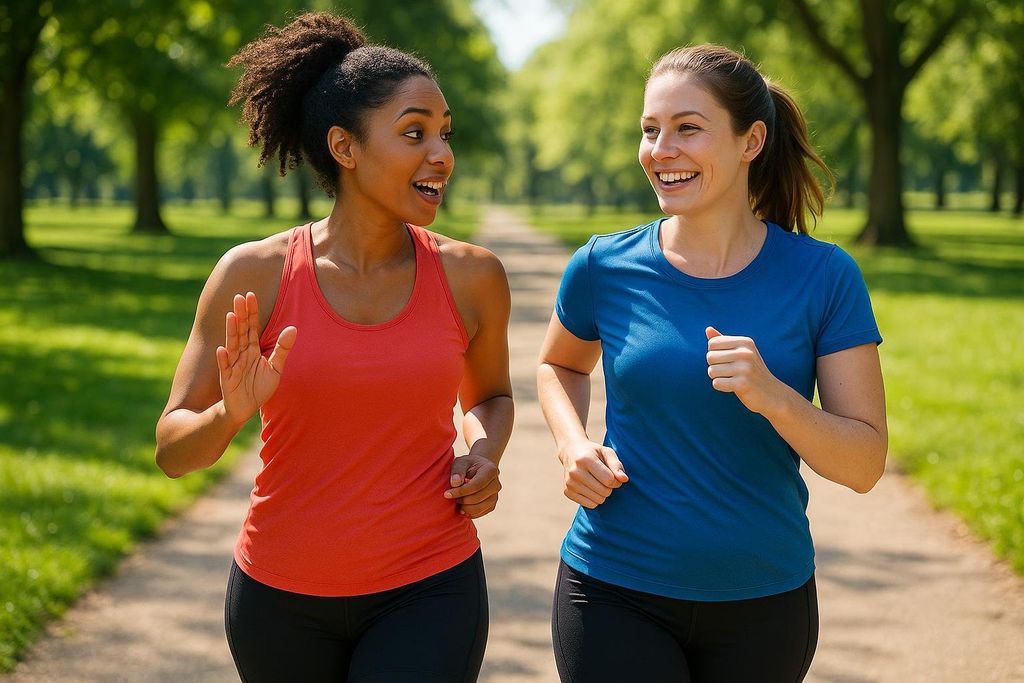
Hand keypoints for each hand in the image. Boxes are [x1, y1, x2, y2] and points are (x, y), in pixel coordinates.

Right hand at [216, 292, 296, 426]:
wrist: (245, 409)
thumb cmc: (259, 387)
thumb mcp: (276, 368)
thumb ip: (282, 349)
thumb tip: (294, 328)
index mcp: (252, 349)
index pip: (251, 327)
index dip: (251, 312)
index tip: (250, 295)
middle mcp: (241, 354)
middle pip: (241, 331)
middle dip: (241, 315)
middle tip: (239, 297)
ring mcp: (233, 365)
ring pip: (232, 345)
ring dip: (231, 331)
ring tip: (231, 316)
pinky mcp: (227, 380)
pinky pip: (225, 368)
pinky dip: (223, 359)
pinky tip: (222, 350)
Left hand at [445, 453, 500, 518]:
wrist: (478, 470)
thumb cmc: (467, 465)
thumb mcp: (461, 462)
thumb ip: (457, 470)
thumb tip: (455, 484)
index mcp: (491, 470)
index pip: (476, 485)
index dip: (461, 491)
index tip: (447, 494)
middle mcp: (496, 484)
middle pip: (477, 498)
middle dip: (461, 499)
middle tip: (449, 497)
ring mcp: (495, 496)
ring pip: (478, 508)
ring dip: (464, 507)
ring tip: (455, 501)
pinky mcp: (492, 505)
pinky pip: (479, 513)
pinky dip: (468, 512)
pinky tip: (460, 506)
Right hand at [558, 440, 627, 508]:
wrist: (571, 452)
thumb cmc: (593, 453)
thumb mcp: (606, 452)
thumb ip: (617, 465)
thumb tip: (624, 479)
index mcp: (585, 460)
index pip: (609, 480)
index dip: (616, 480)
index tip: (613, 475)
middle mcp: (575, 472)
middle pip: (604, 491)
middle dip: (609, 487)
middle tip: (605, 479)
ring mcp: (570, 483)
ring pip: (598, 500)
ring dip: (602, 494)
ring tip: (598, 483)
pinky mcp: (567, 492)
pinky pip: (590, 505)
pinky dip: (594, 499)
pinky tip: (590, 488)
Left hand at [705, 326, 783, 415]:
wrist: (771, 393)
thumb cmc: (751, 371)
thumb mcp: (741, 353)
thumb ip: (724, 341)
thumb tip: (708, 329)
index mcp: (745, 342)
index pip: (712, 343)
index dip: (715, 353)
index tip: (728, 360)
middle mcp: (746, 353)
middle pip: (710, 357)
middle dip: (714, 366)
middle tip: (729, 371)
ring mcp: (745, 368)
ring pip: (711, 371)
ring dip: (718, 377)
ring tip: (732, 378)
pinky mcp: (742, 384)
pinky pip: (716, 383)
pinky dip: (721, 387)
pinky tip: (734, 387)